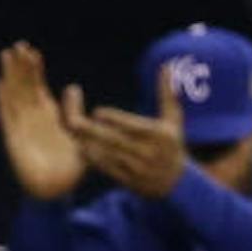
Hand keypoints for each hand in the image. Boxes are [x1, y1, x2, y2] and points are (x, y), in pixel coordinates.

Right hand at [0, 42, 85, 202]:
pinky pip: (7, 117)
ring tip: (6, 55)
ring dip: (10, 76)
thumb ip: (73, 111)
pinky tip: (1, 85)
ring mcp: (22, 127)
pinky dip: (4, 101)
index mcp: (48, 115)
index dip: (34, 69)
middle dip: (20, 66)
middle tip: (17, 45)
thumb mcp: (77, 134)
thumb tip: (72, 86)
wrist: (58, 192)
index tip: (33, 51)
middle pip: (23, 86)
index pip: (38, 86)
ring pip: (14, 95)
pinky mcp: (14, 139)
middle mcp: (33, 118)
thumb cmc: (69, 169)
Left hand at [72, 71, 188, 200]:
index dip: (115, 120)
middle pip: (116, 141)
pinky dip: (96, 160)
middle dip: (94, 131)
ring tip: (75, 133)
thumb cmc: (172, 145)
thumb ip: (167, 93)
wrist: (177, 184)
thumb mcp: (173, 119)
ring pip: (110, 156)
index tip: (98, 112)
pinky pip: (110, 170)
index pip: (133, 127)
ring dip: (91, 144)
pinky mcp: (131, 182)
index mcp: (158, 136)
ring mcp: (138, 169)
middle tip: (75, 121)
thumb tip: (166, 66)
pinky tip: (83, 149)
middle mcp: (148, 153)